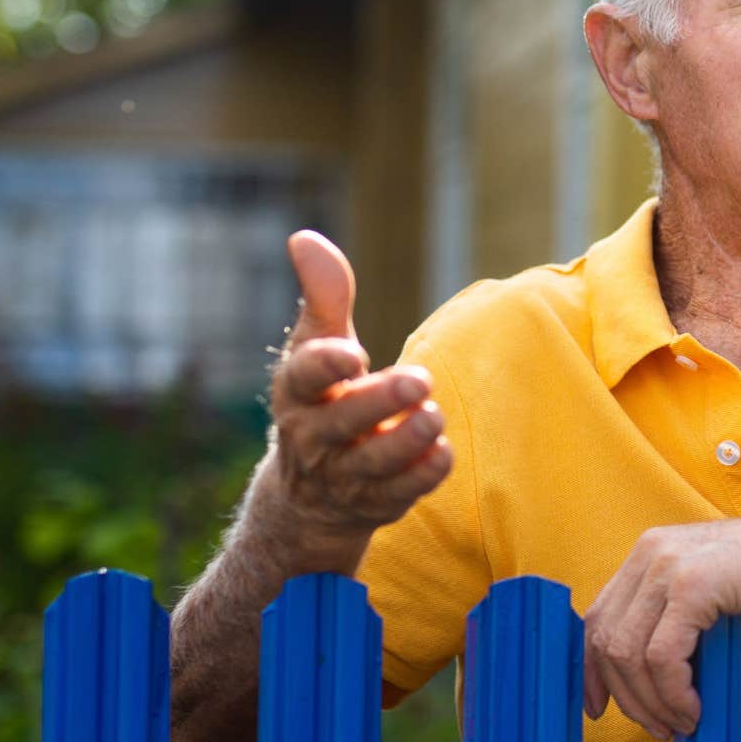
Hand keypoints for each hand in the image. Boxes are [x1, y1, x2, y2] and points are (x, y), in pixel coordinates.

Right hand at [255, 231, 452, 554]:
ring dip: (406, 441)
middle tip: (420, 378)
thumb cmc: (324, 399)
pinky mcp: (374, 504)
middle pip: (341, 422)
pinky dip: (422, 476)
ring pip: (372, 464)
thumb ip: (324, 297)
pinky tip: (443, 453)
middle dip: (379, 402)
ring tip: (433, 416)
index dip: (325, 365)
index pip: (304, 377)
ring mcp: (341, 476)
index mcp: (297, 393)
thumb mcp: (317, 347)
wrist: (309, 495)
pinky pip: (398, 494)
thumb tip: (304, 237)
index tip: (353, 351)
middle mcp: (313, 438)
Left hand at [581, 507, 740, 739]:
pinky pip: (663, 657)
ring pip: (630, 653)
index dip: (592, 669)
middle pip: (607, 639)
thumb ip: (678, 618)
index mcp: (652, 550)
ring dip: (651, 701)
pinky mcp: (695, 583)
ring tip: (682, 723)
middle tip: (658, 727)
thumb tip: (648, 681)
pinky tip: (695, 709)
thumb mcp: (717, 591)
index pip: (599, 617)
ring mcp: (670, 564)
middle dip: (626, 695)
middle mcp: (651, 551)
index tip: (600, 707)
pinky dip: (674, 693)